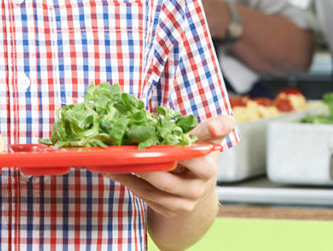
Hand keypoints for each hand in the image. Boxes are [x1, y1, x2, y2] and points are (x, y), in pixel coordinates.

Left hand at [105, 114, 234, 216]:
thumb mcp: (209, 140)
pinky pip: (146, 198)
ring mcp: (182, 204)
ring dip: (130, 176)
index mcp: (207, 169)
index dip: (177, 154)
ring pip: (152, 192)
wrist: (198, 187)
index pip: (195, 162)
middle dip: (145, 167)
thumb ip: (216, 127)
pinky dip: (129, 184)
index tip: (158, 144)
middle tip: (125, 153)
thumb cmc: (200, 156)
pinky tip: (116, 171)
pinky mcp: (168, 210)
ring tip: (112, 161)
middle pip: (167, 181)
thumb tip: (220, 122)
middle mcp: (196, 190)